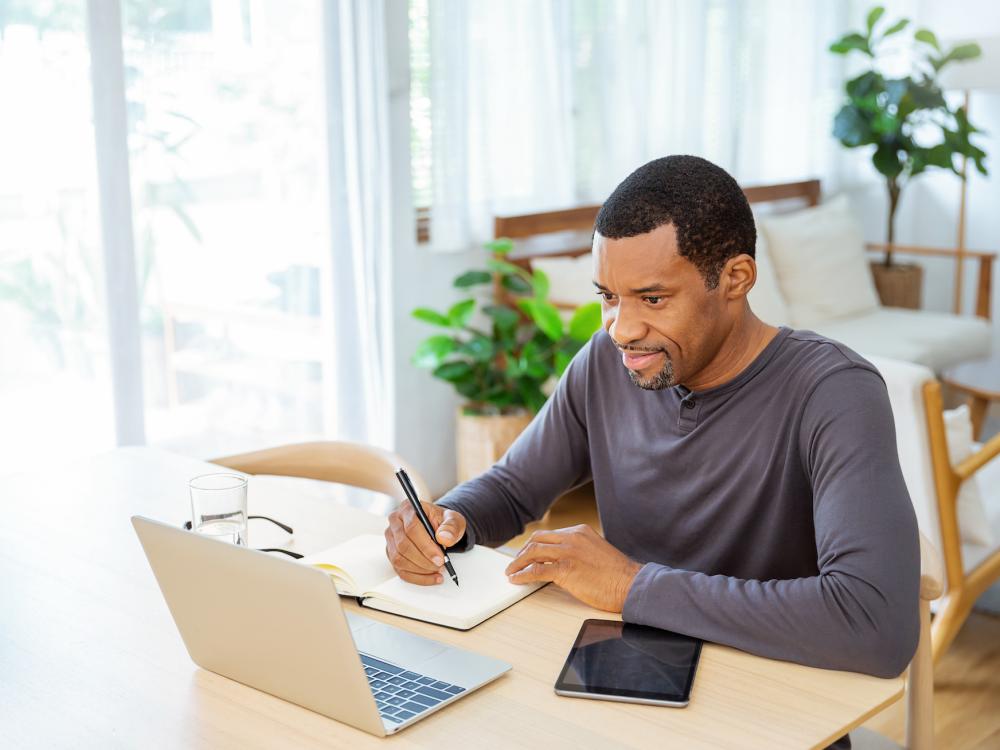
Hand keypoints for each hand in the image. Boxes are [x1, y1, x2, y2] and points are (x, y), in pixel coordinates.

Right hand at [384, 501, 466, 584]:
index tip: (440, 558)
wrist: (438, 528)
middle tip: (440, 566)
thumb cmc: (443, 522)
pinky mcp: (391, 553)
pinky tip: (431, 577)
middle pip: (403, 545)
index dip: (426, 546)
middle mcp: (395, 521)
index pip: (412, 528)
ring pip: (399, 559)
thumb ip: (451, 526)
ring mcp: (391, 538)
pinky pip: (400, 570)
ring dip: (420, 569)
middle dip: (423, 560)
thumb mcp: (453, 519)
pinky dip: (417, 577)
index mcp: (408, 508)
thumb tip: (444, 538)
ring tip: (437, 570)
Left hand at [505, 524, 641, 611]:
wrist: (630, 584)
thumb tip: (560, 561)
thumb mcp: (596, 552)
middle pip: (537, 540)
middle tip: (515, 563)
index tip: (526, 553)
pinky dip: (523, 575)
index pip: (549, 535)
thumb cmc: (617, 574)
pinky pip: (536, 570)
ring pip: (533, 552)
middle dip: (522, 552)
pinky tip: (517, 580)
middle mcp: (572, 537)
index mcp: (580, 531)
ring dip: (517, 563)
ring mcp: (568, 552)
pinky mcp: (566, 569)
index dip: (534, 545)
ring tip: (511, 572)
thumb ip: (578, 550)